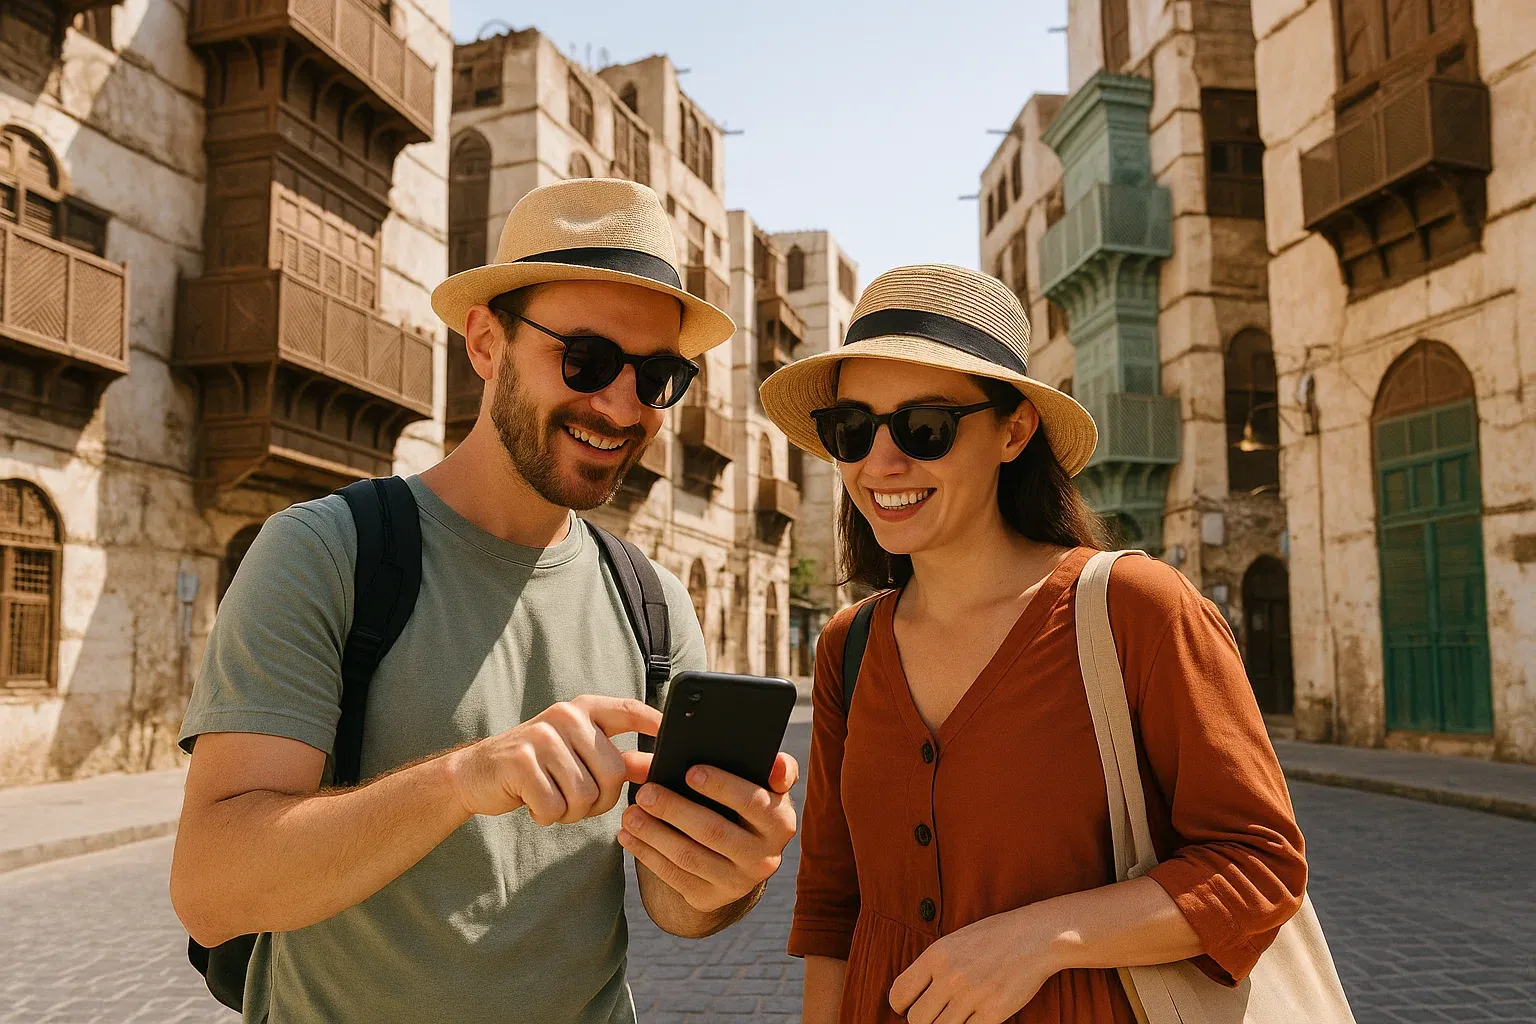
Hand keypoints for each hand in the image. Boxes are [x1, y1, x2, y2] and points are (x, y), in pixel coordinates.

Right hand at [447, 695, 658, 824]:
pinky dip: (546, 816)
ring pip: (584, 794)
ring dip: (571, 811)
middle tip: (575, 800)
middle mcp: (565, 716)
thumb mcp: (578, 754)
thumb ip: (618, 758)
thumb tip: (658, 766)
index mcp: (584, 710)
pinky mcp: (520, 762)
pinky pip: (555, 807)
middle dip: (600, 800)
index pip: (630, 710)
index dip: (656, 723)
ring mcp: (541, 736)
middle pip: (613, 772)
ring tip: (552, 798)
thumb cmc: (538, 766)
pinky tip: (533, 802)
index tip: (675, 736)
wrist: (477, 773)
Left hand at [616, 752, 798, 913]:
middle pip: (715, 831)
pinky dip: (648, 855)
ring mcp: (739, 882)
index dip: (724, 787)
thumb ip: (719, 756)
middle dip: (675, 810)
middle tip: (645, 793)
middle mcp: (765, 855)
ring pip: (690, 857)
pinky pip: (675, 877)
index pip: (754, 802)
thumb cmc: (741, 802)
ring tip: (630, 815)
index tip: (690, 771)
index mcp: (779, 820)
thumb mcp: (746, 781)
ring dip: (654, 834)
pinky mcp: (711, 898)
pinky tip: (629, 837)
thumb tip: (657, 756)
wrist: (743, 854)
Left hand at [889, 907, 1058, 1023]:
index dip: (901, 1006)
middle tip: (936, 1014)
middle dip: (923, 1020)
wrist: (1034, 937)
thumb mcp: (954, 941)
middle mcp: (950, 977)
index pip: (899, 994)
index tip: (908, 1008)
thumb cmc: (993, 938)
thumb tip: (912, 995)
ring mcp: (971, 996)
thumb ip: (931, 967)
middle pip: (916, 1019)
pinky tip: (974, 1017)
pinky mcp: (993, 1013)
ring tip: (955, 1015)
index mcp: (936, 955)